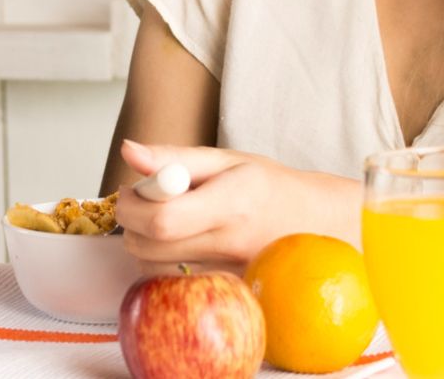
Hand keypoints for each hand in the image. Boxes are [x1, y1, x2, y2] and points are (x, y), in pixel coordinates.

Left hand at [113, 137, 308, 272]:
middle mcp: (231, 245)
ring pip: (154, 268)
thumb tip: (129, 151)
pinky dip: (164, 263)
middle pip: (150, 248)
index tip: (131, 191)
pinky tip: (180, 244)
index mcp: (231, 204)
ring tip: (166, 220)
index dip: (133, 206)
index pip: (163, 219)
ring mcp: (229, 275)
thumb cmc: (268, 187)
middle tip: (143, 202)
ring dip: (145, 243)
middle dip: (131, 223)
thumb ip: (172, 157)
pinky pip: (174, 283)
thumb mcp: (224, 159)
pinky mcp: (226, 293)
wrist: (315, 223)